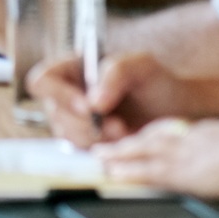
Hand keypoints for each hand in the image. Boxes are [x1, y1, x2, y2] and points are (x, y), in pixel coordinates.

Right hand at [30, 50, 207, 145]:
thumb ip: (115, 73)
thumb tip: (93, 102)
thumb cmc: (157, 80)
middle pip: (54, 114)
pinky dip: (103, 150)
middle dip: (86, 124)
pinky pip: (82, 152)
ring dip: (96, 139)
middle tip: (117, 125)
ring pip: (67, 136)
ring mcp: (75, 121)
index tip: (87, 106)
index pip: (42, 81)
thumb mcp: (141, 65)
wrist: (176, 110)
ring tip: (125, 131)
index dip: (58, 95)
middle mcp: (67, 95)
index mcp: (71, 69)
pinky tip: (123, 141)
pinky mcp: (88, 143)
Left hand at [97, 117, 218, 199]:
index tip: (138, 137)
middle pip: (152, 138)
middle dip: (127, 142)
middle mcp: (191, 139)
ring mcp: (185, 155)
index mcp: (209, 132)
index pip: (173, 132)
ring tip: (99, 159)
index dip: (153, 136)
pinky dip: (127, 171)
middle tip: (105, 146)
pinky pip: (147, 171)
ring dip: (118, 155)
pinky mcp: (183, 173)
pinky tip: (112, 174)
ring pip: (142, 152)